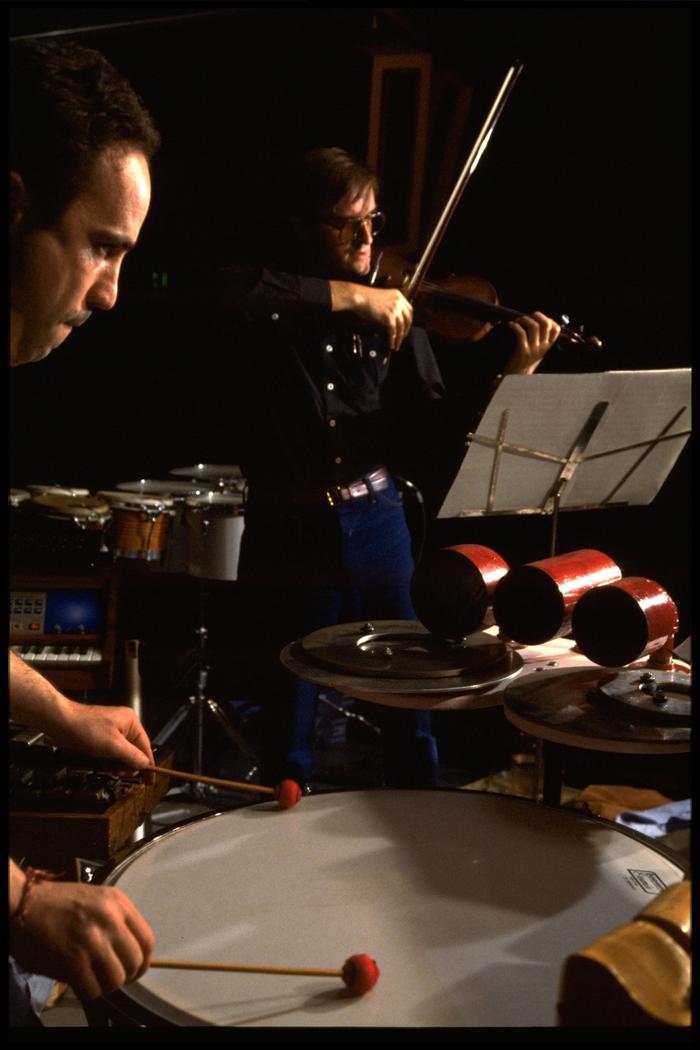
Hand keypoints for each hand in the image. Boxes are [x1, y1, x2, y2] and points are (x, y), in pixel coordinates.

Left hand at [9, 652, 153, 769]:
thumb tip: (146, 765)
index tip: (151, 781)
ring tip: (109, 768)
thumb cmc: (88, 731)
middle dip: (128, 765)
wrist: (62, 723)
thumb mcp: (113, 746)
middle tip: (120, 773)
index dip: (148, 764)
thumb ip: (132, 756)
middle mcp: (124, 727)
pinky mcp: (101, 739)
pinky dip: (108, 762)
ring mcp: (112, 733)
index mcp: (131, 723)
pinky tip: (102, 764)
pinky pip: (111, 754)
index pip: (145, 746)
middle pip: (134, 752)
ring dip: (117, 765)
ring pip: (122, 755)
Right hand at [10, 875, 153, 1001]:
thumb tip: (126, 953)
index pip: (147, 940)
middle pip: (136, 961)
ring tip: (96, 981)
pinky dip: (89, 993)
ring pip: (117, 978)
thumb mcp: (96, 899)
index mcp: (118, 903)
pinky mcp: (73, 958)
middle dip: (127, 976)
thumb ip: (114, 921)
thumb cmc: (57, 902)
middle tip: (114, 979)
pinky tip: (81, 984)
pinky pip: (93, 989)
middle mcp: (110, 919)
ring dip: (107, 986)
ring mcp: (92, 939)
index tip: (135, 970)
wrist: (23, 903)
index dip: (143, 962)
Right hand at [330, 281, 412, 350]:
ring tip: (396, 345)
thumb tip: (393, 319)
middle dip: (406, 330)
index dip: (409, 320)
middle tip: (402, 338)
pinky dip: (392, 339)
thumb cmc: (365, 298)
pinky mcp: (389, 317)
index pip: (409, 309)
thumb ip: (390, 305)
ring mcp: (395, 309)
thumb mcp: (382, 298)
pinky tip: (391, 344)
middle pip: (408, 319)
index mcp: (398, 295)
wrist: (358, 297)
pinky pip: (393, 331)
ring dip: (399, 338)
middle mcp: (399, 301)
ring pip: (401, 327)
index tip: (406, 327)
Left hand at [503, 310, 560, 374]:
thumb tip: (533, 321)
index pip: (556, 329)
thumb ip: (539, 339)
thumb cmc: (524, 361)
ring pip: (534, 326)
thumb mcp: (536, 351)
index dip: (548, 319)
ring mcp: (533, 349)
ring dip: (524, 319)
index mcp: (547, 346)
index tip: (538, 319)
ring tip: (518, 321)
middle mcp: (543, 347)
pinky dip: (515, 326)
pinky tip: (511, 325)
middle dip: (536, 315)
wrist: (518, 378)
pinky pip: (521, 334)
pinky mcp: (523, 351)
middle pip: (545, 323)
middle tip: (527, 317)